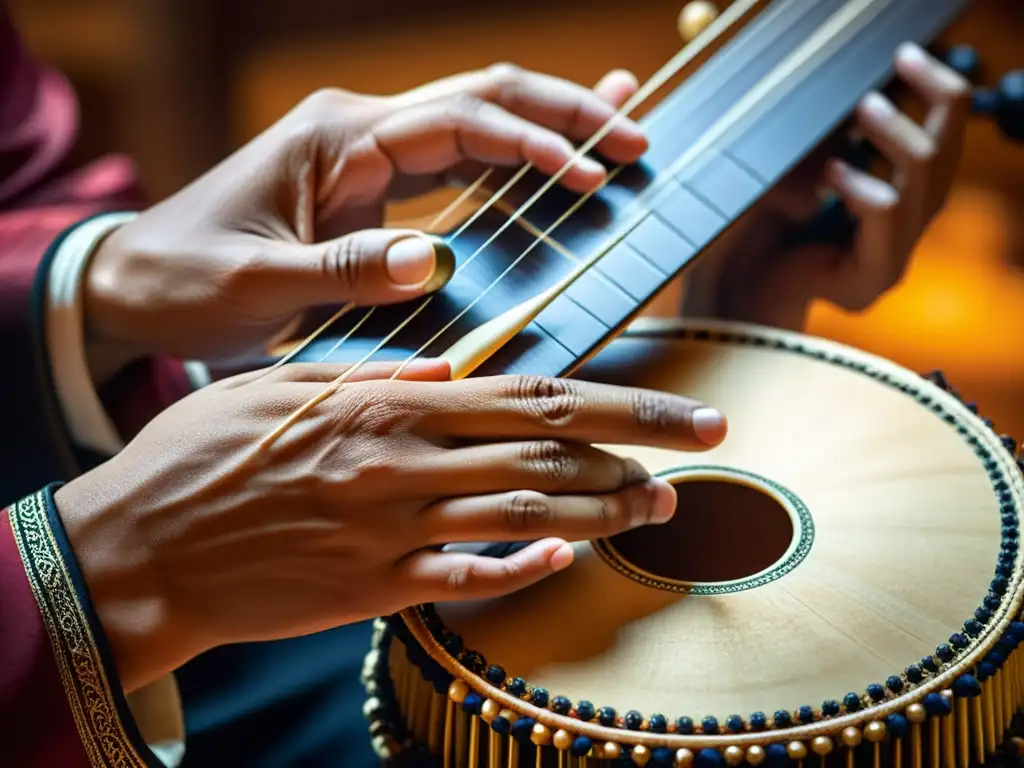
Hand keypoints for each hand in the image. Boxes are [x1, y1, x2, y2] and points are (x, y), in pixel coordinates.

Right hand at [54, 365, 725, 692]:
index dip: (626, 402)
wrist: (142, 549)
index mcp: (390, 404)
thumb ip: (372, 375)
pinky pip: (465, 579)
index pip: (537, 395)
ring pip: (527, 514)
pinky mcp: (375, 588)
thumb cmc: (204, 456)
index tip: (687, 409)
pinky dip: (525, 568)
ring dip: (604, 508)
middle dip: (643, 448)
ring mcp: (394, 530)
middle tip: (707, 449)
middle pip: (552, 451)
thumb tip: (448, 369)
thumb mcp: (283, 383)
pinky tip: (572, 557)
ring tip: (661, 504)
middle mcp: (406, 463)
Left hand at [83, 67, 646, 379]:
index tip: (592, 177)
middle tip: (636, 138)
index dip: (533, 143)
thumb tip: (435, 257)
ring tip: (621, 132)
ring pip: (474, 121)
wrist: (135, 281)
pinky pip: (452, 162)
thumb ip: (341, 268)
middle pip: (480, 98)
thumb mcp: (254, 282)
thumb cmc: (185, 279)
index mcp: (337, 141)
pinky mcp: (369, 188)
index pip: (458, 122)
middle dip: (562, 114)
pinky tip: (552, 159)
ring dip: (547, 126)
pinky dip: (509, 159)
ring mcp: (366, 157)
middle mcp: (359, 133)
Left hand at [681, 43, 970, 329]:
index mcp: (902, 198)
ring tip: (862, 111)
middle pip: (945, 158)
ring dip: (895, 138)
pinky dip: (860, 183)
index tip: (904, 56)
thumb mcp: (805, 165)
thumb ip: (837, 138)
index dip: (934, 93)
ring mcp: (894, 259)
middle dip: (925, 108)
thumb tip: (858, 87)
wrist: (735, 284)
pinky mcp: (871, 280)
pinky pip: (885, 213)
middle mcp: (906, 230)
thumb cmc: (764, 222)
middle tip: (876, 89)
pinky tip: (830, 172)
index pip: (944, 141)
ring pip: (924, 185)